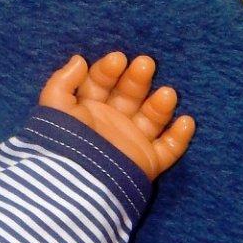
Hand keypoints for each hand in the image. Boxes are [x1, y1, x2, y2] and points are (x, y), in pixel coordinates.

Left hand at [39, 51, 193, 180]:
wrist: (79, 183)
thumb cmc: (66, 140)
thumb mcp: (55, 107)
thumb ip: (63, 81)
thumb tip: (79, 59)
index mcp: (87, 110)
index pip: (100, 83)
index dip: (108, 70)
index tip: (118, 59)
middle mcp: (111, 123)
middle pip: (128, 96)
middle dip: (137, 79)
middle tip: (145, 64)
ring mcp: (131, 143)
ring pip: (151, 118)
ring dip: (160, 105)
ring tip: (167, 93)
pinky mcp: (147, 163)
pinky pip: (169, 149)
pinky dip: (180, 137)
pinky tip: (186, 121)